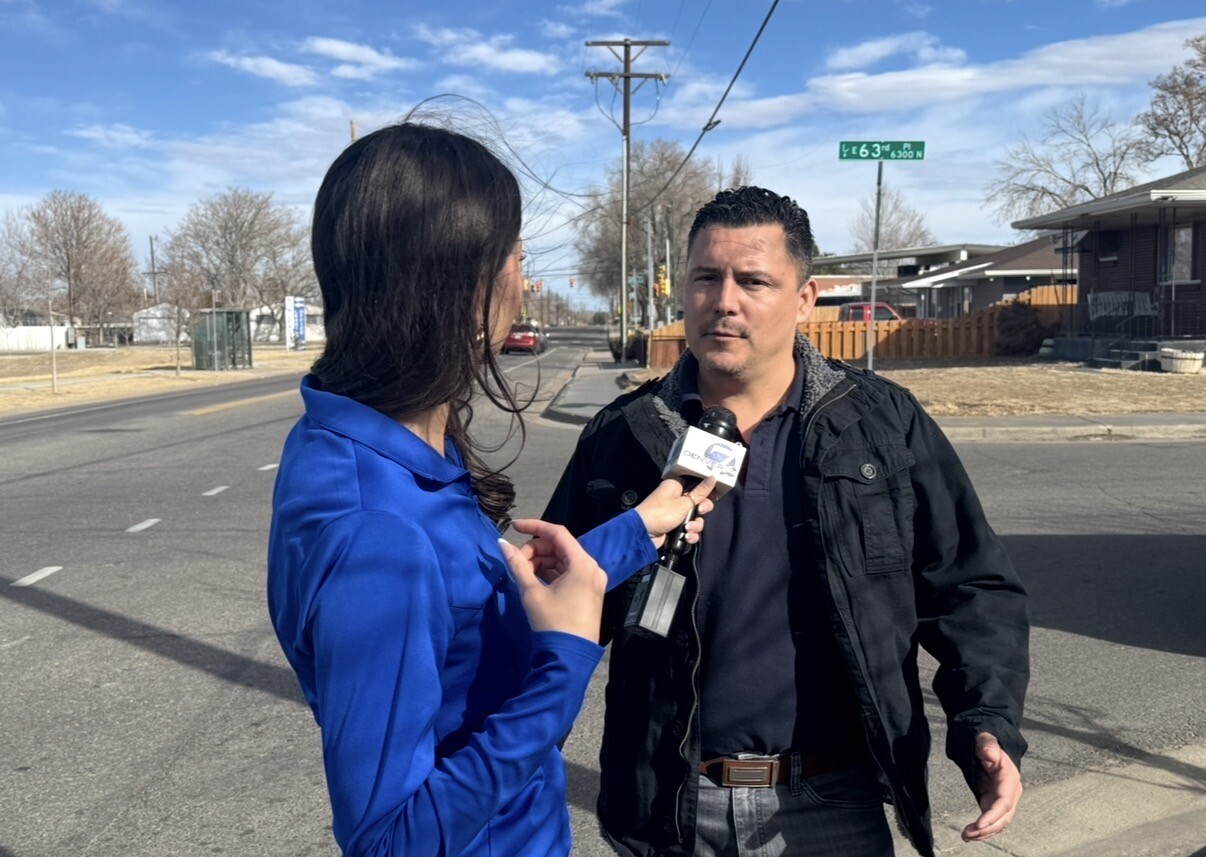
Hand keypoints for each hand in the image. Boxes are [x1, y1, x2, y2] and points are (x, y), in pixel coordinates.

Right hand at [498, 519, 606, 642]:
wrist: (570, 657)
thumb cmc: (552, 622)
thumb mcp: (531, 592)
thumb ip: (517, 565)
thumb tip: (502, 544)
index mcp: (583, 564)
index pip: (558, 533)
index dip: (534, 526)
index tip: (514, 526)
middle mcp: (592, 568)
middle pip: (560, 547)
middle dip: (535, 550)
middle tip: (516, 562)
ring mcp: (593, 580)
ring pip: (563, 560)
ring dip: (541, 562)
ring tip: (522, 573)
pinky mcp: (589, 591)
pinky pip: (568, 573)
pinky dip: (551, 573)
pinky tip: (534, 580)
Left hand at [634, 476, 717, 549]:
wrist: (643, 534)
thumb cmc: (661, 513)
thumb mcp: (683, 503)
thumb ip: (700, 493)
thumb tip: (713, 477)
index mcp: (676, 487)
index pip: (696, 486)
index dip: (705, 492)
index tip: (712, 497)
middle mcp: (676, 499)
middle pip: (698, 503)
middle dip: (701, 512)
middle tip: (699, 512)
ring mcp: (675, 514)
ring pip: (695, 519)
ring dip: (695, 526)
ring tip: (687, 529)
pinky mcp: (675, 527)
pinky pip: (689, 529)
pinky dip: (689, 534)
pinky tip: (686, 537)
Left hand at [962, 732, 1022, 842]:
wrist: (989, 746)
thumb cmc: (987, 743)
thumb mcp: (986, 740)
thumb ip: (988, 746)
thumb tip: (989, 754)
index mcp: (1009, 778)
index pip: (1004, 802)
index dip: (993, 815)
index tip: (979, 824)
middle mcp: (1010, 792)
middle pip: (1003, 817)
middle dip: (987, 828)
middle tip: (967, 834)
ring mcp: (1004, 799)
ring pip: (998, 822)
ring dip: (984, 832)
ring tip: (965, 836)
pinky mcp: (995, 803)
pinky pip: (992, 820)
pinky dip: (983, 829)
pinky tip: (971, 835)